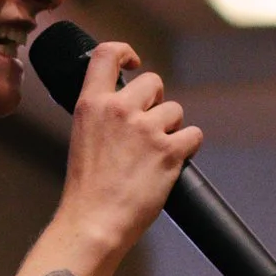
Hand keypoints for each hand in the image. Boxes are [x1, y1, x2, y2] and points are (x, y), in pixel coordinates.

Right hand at [55, 40, 201, 258]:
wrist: (93, 222)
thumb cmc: (86, 189)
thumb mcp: (82, 138)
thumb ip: (103, 115)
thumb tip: (128, 106)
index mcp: (91, 105)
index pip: (107, 54)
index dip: (126, 53)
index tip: (134, 64)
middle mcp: (119, 110)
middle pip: (154, 83)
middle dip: (156, 102)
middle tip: (148, 128)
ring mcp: (145, 129)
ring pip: (176, 111)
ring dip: (171, 130)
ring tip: (153, 156)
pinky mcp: (169, 150)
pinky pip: (193, 134)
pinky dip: (187, 148)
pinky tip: (171, 163)